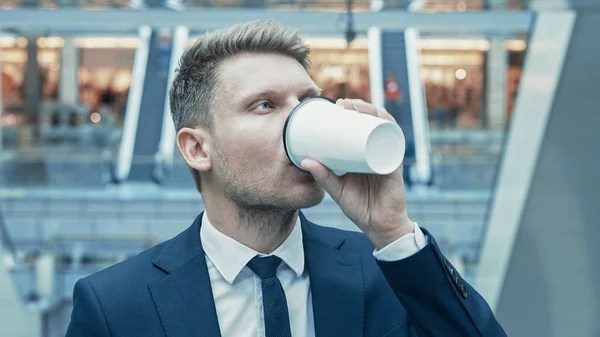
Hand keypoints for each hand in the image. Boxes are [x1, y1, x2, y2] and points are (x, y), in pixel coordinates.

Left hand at [301, 98, 413, 249]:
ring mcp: (387, 156)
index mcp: (364, 154)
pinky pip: (395, 142)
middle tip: (343, 103)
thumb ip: (323, 176)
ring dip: (373, 112)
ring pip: (384, 127)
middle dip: (361, 107)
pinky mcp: (394, 165)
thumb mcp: (337, 190)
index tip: (337, 105)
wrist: (379, 226)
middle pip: (373, 122)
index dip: (352, 113)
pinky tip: (381, 119)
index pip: (361, 127)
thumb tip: (305, 160)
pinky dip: (389, 128)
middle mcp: (377, 151)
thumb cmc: (360, 207)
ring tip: (357, 107)